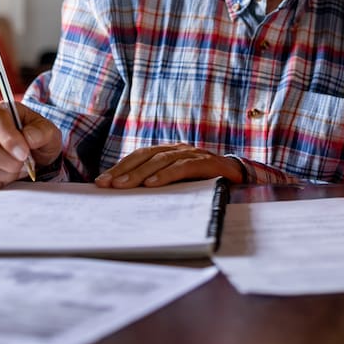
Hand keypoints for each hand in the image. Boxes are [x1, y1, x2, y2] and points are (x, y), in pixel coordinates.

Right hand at [0, 101, 61, 191]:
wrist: (37, 157)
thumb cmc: (40, 140)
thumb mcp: (50, 133)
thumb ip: (42, 132)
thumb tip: (27, 138)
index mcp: (0, 112)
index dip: (9, 139)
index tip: (25, 153)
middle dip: (7, 161)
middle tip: (24, 164)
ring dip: (2, 174)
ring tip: (17, 170)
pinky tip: (5, 178)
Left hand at [94, 144, 245, 188]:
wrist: (242, 177)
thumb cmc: (205, 182)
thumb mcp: (179, 183)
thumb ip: (160, 183)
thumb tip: (126, 194)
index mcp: (170, 152)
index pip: (140, 156)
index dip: (121, 167)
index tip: (101, 182)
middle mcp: (180, 149)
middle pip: (147, 156)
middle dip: (125, 170)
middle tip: (107, 184)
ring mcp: (194, 154)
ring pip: (162, 160)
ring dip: (140, 173)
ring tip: (123, 186)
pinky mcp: (207, 163)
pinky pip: (183, 167)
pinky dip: (167, 175)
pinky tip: (152, 184)